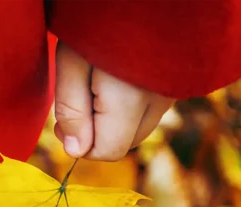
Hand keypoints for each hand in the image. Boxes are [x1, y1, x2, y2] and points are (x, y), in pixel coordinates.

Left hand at [54, 41, 173, 160]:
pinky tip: (115, 79)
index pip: (108, 151)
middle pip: (125, 143)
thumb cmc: (97, 21)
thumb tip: (76, 151)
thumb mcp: (71, 62)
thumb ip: (72, 109)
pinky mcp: (177, 82)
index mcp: (131, 100)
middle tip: (75, 100)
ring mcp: (173, 91)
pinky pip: (151, 110)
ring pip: (139, 128)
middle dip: (96, 133)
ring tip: (95, 84)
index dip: (81, 145)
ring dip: (113, 119)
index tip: (63, 123)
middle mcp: (160, 100)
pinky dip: (130, 106)